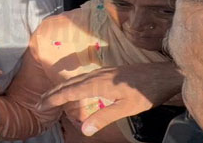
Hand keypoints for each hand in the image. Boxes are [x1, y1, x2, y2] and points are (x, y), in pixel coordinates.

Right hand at [38, 63, 182, 135]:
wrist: (163, 74)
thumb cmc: (146, 93)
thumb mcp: (126, 109)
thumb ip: (104, 118)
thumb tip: (83, 130)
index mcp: (98, 84)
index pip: (69, 92)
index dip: (53, 98)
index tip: (39, 105)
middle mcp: (97, 75)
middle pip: (69, 84)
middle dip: (53, 93)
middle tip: (39, 102)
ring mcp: (103, 72)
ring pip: (77, 80)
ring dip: (62, 88)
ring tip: (53, 96)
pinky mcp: (109, 72)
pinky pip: (85, 78)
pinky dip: (73, 84)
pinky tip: (76, 88)